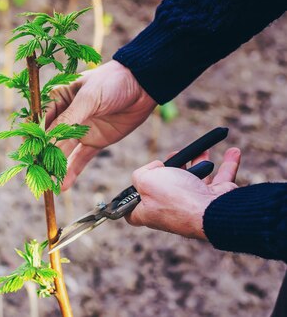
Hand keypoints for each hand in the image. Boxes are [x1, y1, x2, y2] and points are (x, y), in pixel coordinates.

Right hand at [46, 60, 156, 190]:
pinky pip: (80, 159)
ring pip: (63, 152)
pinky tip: (63, 185)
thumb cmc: (113, 81)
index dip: (33, 139)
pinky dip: (72, 172)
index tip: (29, 155)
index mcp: (58, 100)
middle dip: (43, 157)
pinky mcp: (94, 142)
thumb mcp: (89, 98)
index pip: (40, 122)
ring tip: (49, 184)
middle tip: (38, 174)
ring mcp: (79, 131)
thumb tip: (48, 141)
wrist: (144, 85)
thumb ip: (69, 120)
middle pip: (49, 140)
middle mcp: (65, 117)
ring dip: (56, 167)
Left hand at [126, 147, 241, 239]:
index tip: (135, 186)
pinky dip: (228, 164)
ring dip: (200, 163)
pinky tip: (233, 151)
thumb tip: (154, 168)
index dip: (130, 200)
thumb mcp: (145, 181)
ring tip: (202, 151)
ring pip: (197, 181)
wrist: (212, 212)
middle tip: (174, 156)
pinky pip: (222, 179)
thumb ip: (140, 174)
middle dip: (172, 168)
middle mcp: (172, 211)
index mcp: (150, 212)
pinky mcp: (216, 200)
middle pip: (168, 189)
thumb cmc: (176, 198)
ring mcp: (196, 206)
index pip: (133, 213)